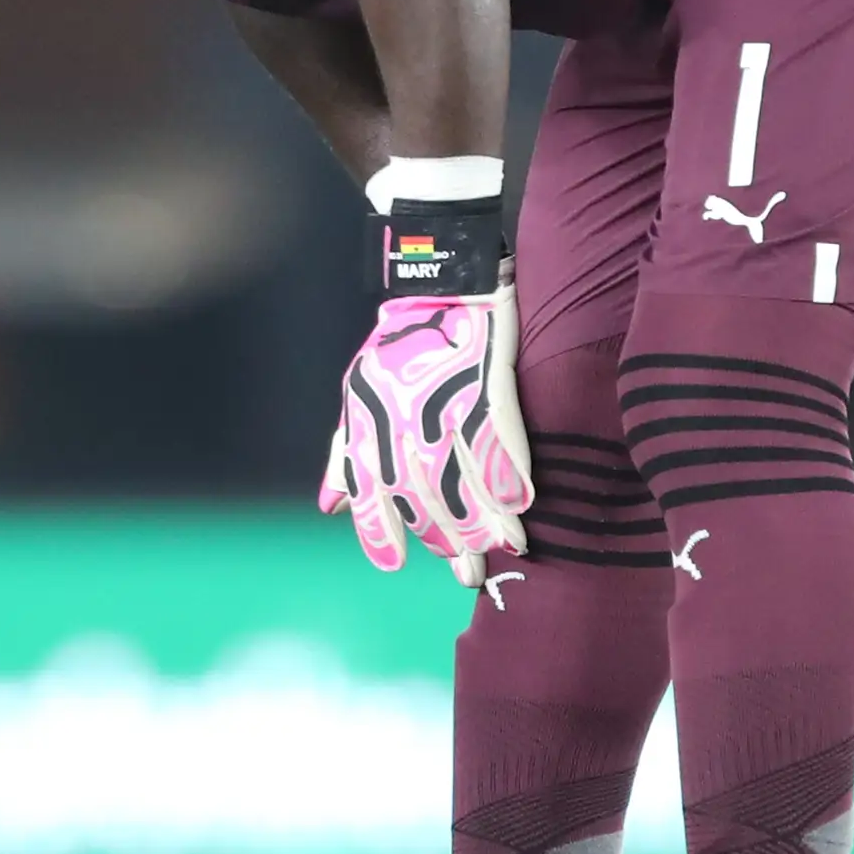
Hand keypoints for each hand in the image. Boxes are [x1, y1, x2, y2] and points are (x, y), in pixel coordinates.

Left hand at [318, 266, 531, 574]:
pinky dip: (511, 479)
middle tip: (468, 571)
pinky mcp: (484, 386)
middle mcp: (400, 419)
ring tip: (504, 549)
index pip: (369, 490)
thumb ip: (345, 454)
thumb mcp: (359, 394)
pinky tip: (524, 506)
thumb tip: (329, 507)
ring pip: (463, 480)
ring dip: (485, 523)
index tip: (394, 565)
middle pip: (423, 496)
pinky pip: (498, 444)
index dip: (380, 531)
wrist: (443, 281)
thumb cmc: (401, 344)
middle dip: (447, 540)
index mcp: (367, 421)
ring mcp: (443, 404)